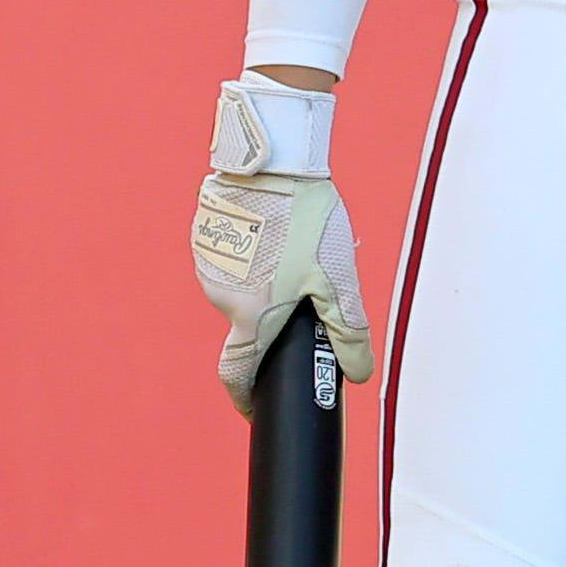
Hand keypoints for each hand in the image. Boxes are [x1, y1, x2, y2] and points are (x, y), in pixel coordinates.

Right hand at [188, 74, 374, 413]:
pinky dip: (252, 254)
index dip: (245, 396)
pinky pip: (232, 256)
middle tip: (305, 289)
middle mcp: (221, 296)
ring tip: (294, 250)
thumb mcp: (338, 279)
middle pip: (249, 321)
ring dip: (264, 281)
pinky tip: (275, 232)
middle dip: (274, 315)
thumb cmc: (307, 220)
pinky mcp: (206, 233)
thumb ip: (349, 331)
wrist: (274, 159)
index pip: (237, 373)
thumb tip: (359, 373)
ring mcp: (210, 264)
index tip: (255, 406)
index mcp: (251, 314)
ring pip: (241, 287)